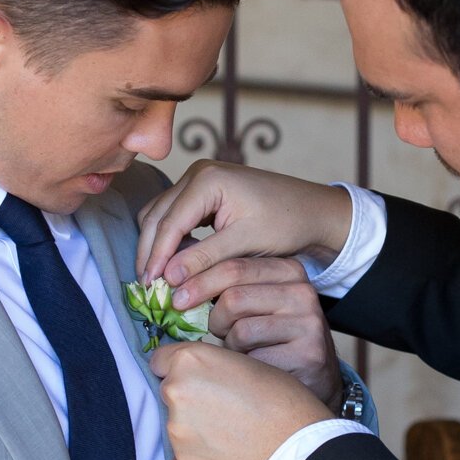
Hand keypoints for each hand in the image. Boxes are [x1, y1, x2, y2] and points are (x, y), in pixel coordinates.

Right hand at [136, 161, 352, 291]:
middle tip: (147, 287)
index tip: (149, 287)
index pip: (169, 223)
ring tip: (159, 278)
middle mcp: (198, 173)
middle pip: (157, 216)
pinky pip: (175, 213)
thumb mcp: (245, 244)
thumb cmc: (286, 224)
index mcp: (207, 180)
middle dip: (150, 252)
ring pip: (161, 214)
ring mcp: (199, 178)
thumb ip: (204, 259)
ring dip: (157, 245)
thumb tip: (167, 279)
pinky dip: (171, 237)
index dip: (156, 257)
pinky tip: (176, 262)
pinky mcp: (204, 189)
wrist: (313, 210)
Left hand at [152, 337, 330, 459]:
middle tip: (220, 404)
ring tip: (228, 428)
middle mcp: (174, 390)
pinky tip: (227, 446)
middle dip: (187, 396)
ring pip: (176, 420)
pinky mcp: (183, 457)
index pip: (161, 360)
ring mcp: (176, 426)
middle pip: (169, 390)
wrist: (292, 443)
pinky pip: (186, 447)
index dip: (179, 368)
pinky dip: (201, 447)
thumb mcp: (243, 361)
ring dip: (193, 423)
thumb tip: (199, 372)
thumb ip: (210, 364)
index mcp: (189, 360)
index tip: (194, 377)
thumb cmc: (278, 397)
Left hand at [177, 252, 342, 406]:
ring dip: (231, 348)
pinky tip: (257, 371)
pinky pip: (255, 361)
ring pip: (241, 331)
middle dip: (214, 320)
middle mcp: (302, 291)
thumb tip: (170, 275)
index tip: (175, 299)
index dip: (198, 282)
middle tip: (216, 332)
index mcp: (288, 270)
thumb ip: (224, 287)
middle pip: (233, 298)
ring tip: (244, 353)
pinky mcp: (309, 354)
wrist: (315, 379)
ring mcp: (309, 323)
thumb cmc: (272, 339)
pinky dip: (245, 370)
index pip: (233, 266)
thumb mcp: (255, 303)